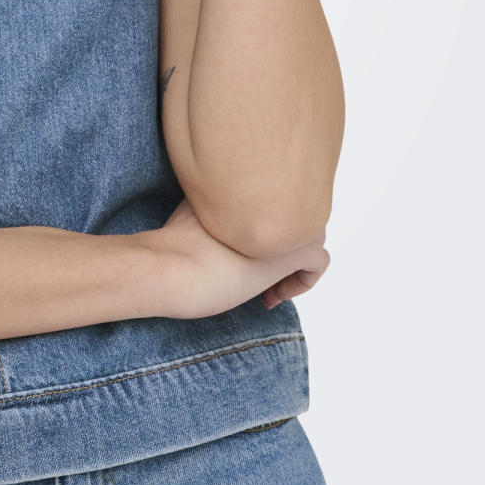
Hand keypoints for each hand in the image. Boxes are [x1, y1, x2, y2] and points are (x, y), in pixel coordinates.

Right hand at [131, 199, 329, 319]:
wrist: (165, 266)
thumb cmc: (168, 250)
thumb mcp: (191, 214)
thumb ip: (212, 211)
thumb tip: (218, 230)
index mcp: (242, 188)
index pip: (275, 196)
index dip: (267, 225)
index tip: (245, 252)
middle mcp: (268, 198)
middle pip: (298, 211)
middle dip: (286, 243)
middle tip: (260, 272)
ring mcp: (281, 225)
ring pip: (313, 233)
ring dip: (295, 261)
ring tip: (269, 286)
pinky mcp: (290, 253)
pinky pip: (319, 261)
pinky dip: (304, 282)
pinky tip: (273, 296)